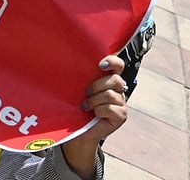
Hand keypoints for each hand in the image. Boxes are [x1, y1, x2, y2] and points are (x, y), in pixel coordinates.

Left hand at [60, 54, 127, 177]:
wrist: (79, 130)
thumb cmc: (77, 106)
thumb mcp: (79, 88)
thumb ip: (82, 76)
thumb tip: (67, 59)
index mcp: (108, 79)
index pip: (118, 65)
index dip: (112, 62)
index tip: (100, 65)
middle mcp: (118, 89)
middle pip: (115, 80)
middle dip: (97, 85)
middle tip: (86, 92)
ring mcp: (121, 103)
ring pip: (110, 95)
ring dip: (94, 101)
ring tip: (86, 106)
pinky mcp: (121, 115)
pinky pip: (110, 108)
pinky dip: (98, 111)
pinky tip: (94, 114)